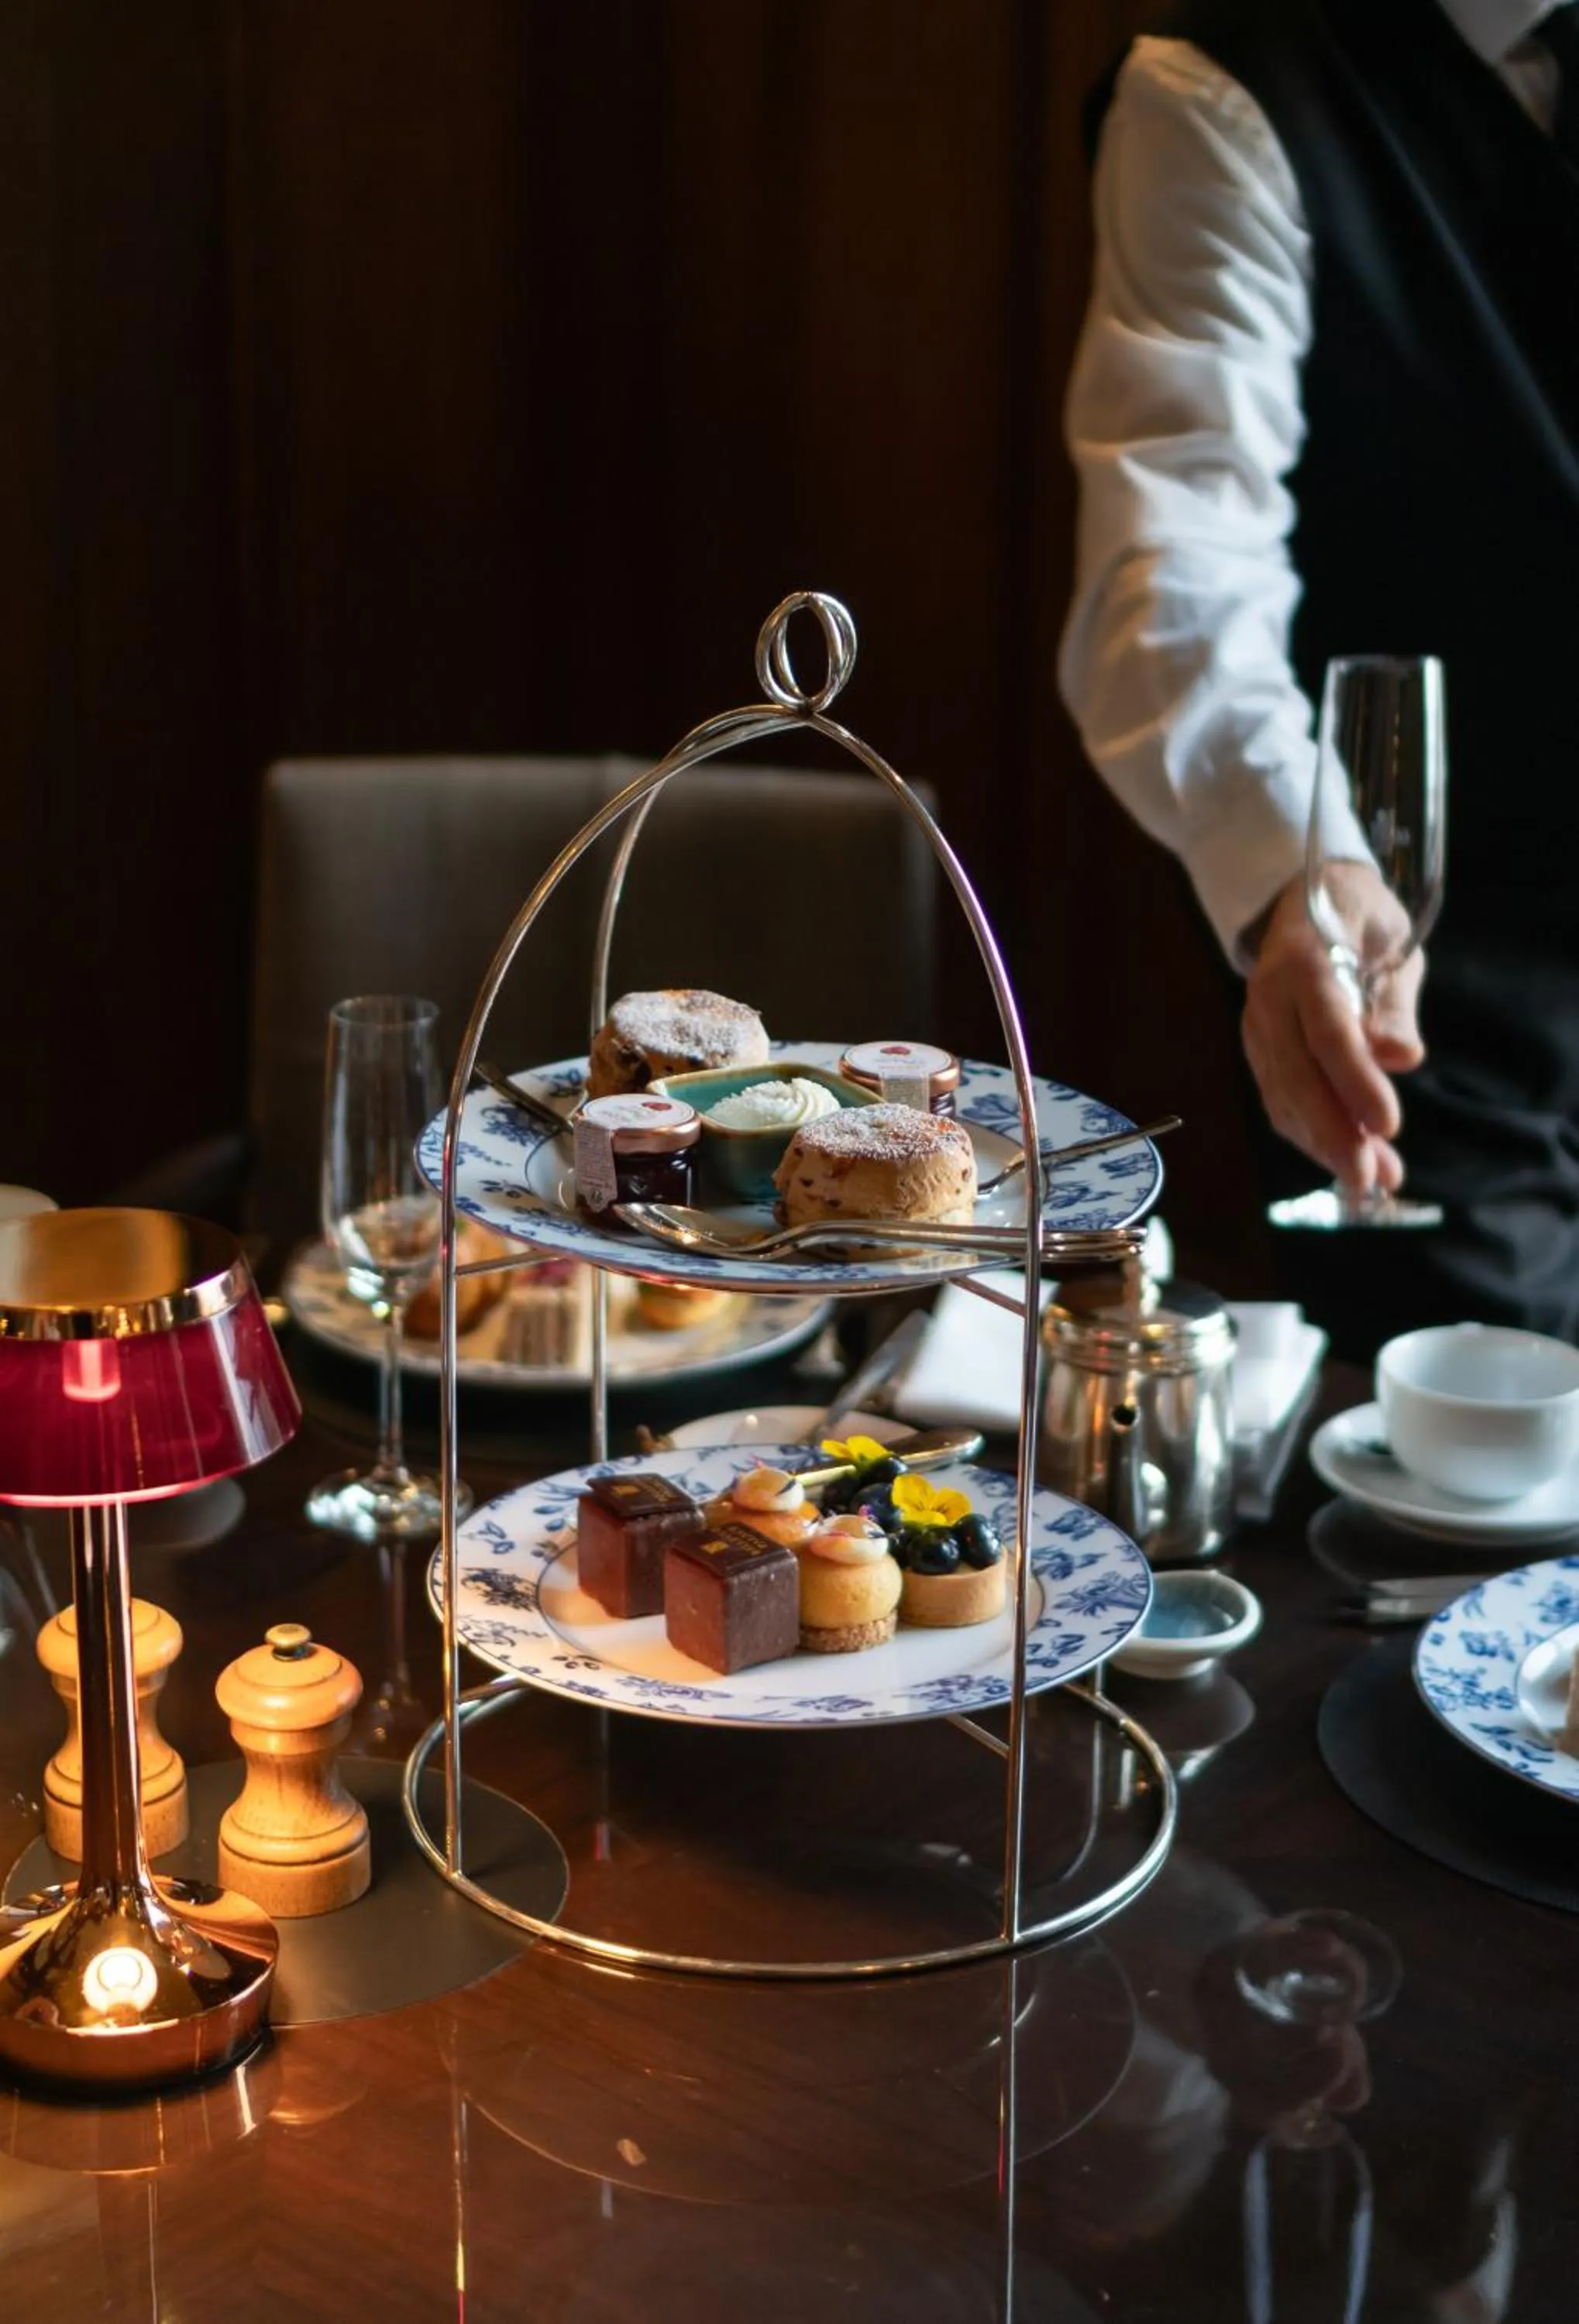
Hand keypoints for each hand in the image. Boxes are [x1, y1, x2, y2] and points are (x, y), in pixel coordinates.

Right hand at [1241, 861, 1424, 1195]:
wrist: (1303, 900)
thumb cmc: (1361, 920)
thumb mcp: (1393, 945)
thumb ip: (1396, 1007)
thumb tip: (1402, 1060)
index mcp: (1303, 962)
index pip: (1329, 1033)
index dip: (1357, 1083)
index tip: (1389, 1126)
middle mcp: (1268, 1000)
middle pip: (1297, 1078)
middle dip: (1335, 1134)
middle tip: (1373, 1179)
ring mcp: (1256, 1028)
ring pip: (1284, 1098)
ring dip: (1325, 1145)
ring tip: (1371, 1180)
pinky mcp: (1258, 1051)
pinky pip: (1279, 1102)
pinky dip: (1310, 1136)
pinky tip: (1342, 1157)